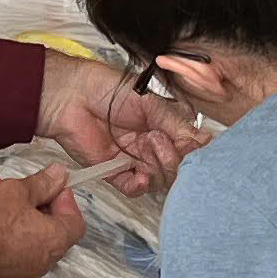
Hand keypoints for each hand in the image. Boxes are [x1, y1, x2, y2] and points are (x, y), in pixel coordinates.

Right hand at [0, 165, 83, 277]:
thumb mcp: (18, 190)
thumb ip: (43, 183)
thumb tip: (60, 175)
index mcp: (55, 240)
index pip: (76, 221)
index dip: (66, 200)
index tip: (51, 186)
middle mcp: (45, 259)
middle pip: (56, 230)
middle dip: (43, 204)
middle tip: (27, 188)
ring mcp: (26, 268)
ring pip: (35, 236)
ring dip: (25, 214)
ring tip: (4, 191)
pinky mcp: (7, 271)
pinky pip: (19, 246)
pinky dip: (14, 229)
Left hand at [37, 51, 203, 196]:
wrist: (73, 95)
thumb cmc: (107, 89)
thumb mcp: (151, 103)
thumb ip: (176, 124)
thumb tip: (203, 140)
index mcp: (162, 126)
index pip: (186, 147)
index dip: (192, 150)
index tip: (192, 145)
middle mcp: (150, 144)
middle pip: (175, 167)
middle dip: (173, 157)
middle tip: (160, 139)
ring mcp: (133, 159)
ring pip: (157, 179)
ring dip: (157, 166)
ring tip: (147, 144)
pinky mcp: (114, 171)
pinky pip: (133, 188)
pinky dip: (140, 185)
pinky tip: (140, 176)